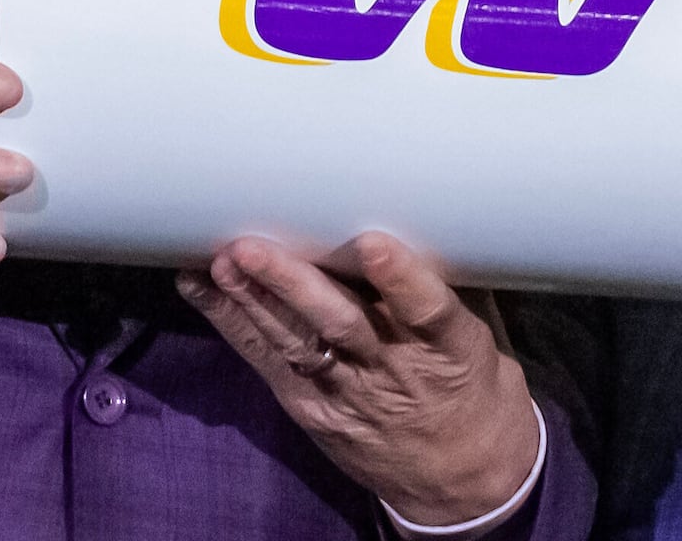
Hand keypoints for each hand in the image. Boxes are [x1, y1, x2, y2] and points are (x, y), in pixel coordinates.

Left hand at [178, 233, 545, 526]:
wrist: (459, 474)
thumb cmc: (469, 383)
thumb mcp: (479, 333)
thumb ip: (448, 280)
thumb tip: (421, 207)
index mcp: (452, 348)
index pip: (429, 311)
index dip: (402, 279)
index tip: (374, 245)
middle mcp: (396, 371)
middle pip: (343, 327)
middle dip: (293, 286)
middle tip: (252, 249)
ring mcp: (349, 394)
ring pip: (299, 346)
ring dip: (254, 304)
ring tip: (221, 265)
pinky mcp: (314, 410)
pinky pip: (271, 366)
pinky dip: (235, 326)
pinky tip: (203, 290)